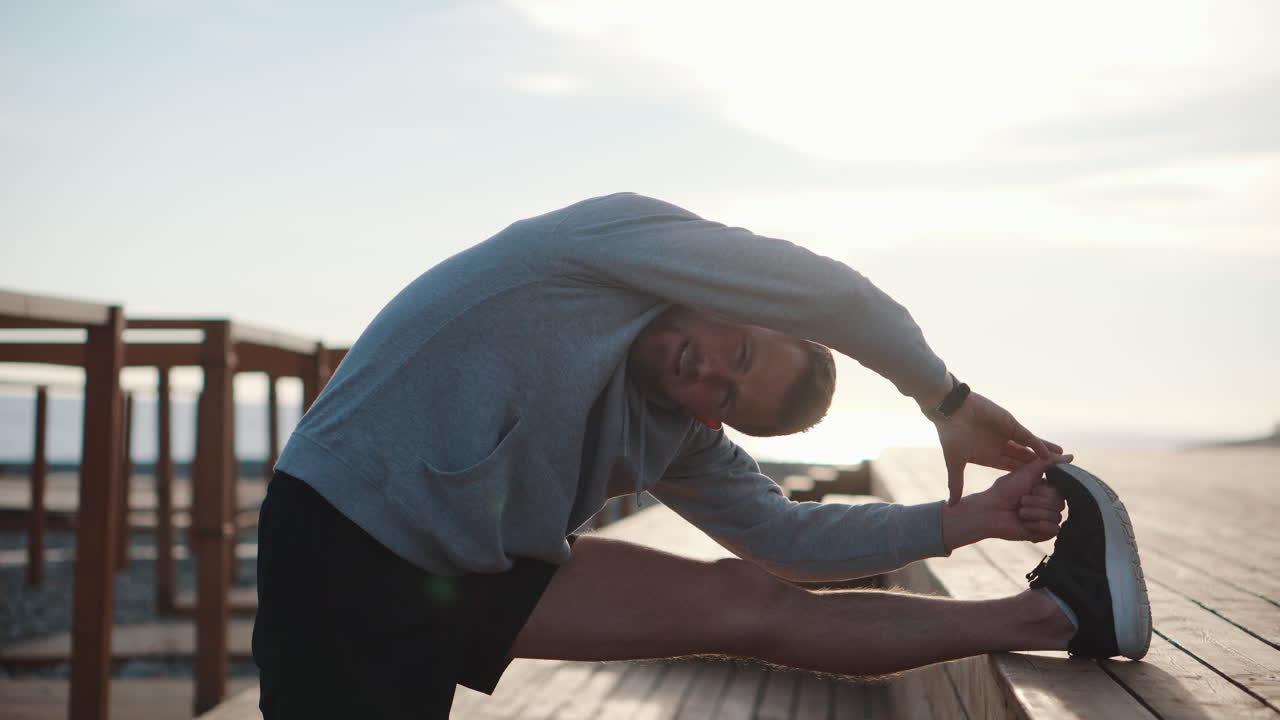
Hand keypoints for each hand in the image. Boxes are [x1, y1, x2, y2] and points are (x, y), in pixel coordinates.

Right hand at [933, 391, 1062, 504]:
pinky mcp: (1011, 425)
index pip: (1011, 468)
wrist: (950, 410)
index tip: (1038, 488)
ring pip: (1031, 448)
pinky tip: (1053, 454)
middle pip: (1025, 459)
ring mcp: (1007, 435)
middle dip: (1040, 467)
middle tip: (1057, 476)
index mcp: (989, 456)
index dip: (1024, 478)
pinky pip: (1029, 437)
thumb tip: (951, 505)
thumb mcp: (955, 463)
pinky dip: (1040, 445)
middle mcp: (1000, 446)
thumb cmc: (950, 435)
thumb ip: (956, 483)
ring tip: (1063, 462)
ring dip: (1046, 455)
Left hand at [941, 455, 1070, 550]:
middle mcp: (1047, 504)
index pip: (1060, 491)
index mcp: (1046, 490)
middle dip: (1037, 502)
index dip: (1045, 491)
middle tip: (1021, 501)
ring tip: (1019, 512)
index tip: (1031, 488)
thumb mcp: (1027, 472)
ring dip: (1034, 513)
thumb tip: (1072, 456)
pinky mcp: (1041, 534)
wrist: (989, 511)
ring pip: (1056, 517)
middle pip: (1059, 504)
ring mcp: (1045, 519)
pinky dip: (1037, 525)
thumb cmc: (1004, 490)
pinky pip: (1053, 530)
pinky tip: (1024, 523)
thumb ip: (1048, 462)